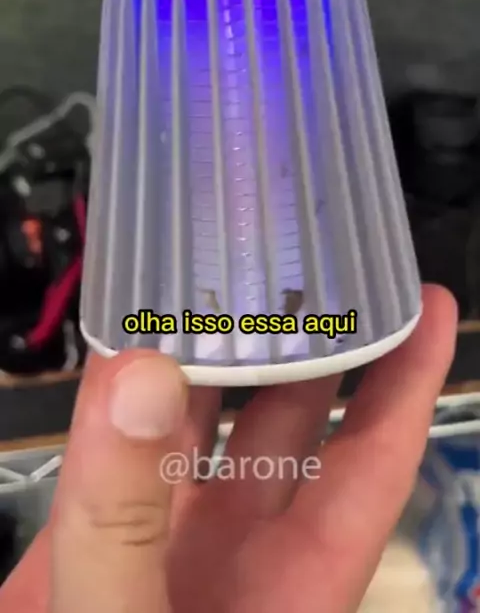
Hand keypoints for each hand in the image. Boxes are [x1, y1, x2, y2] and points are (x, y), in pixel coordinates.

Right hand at [0, 284, 455, 612]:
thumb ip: (126, 526)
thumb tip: (141, 375)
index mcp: (291, 583)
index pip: (369, 460)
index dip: (405, 379)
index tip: (424, 296)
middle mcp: (237, 542)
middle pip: (291, 413)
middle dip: (305, 331)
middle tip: (309, 243)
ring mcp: (163, 527)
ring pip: (200, 409)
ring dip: (207, 341)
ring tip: (219, 255)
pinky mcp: (93, 523)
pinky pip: (114, 429)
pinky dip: (118, 374)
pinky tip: (122, 319)